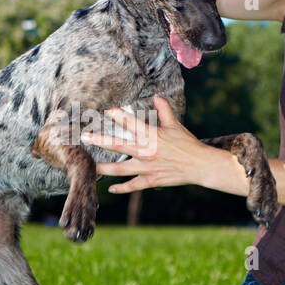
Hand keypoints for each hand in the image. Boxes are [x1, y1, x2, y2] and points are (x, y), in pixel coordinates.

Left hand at [81, 96, 212, 192]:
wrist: (200, 165)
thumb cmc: (187, 143)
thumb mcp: (175, 124)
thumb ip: (164, 110)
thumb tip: (157, 96)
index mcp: (151, 136)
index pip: (131, 123)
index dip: (119, 115)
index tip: (108, 110)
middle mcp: (146, 152)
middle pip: (117, 146)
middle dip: (99, 141)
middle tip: (84, 137)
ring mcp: (147, 168)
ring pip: (120, 169)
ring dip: (103, 169)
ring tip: (89, 168)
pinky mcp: (151, 180)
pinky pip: (133, 185)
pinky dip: (122, 188)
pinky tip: (110, 188)